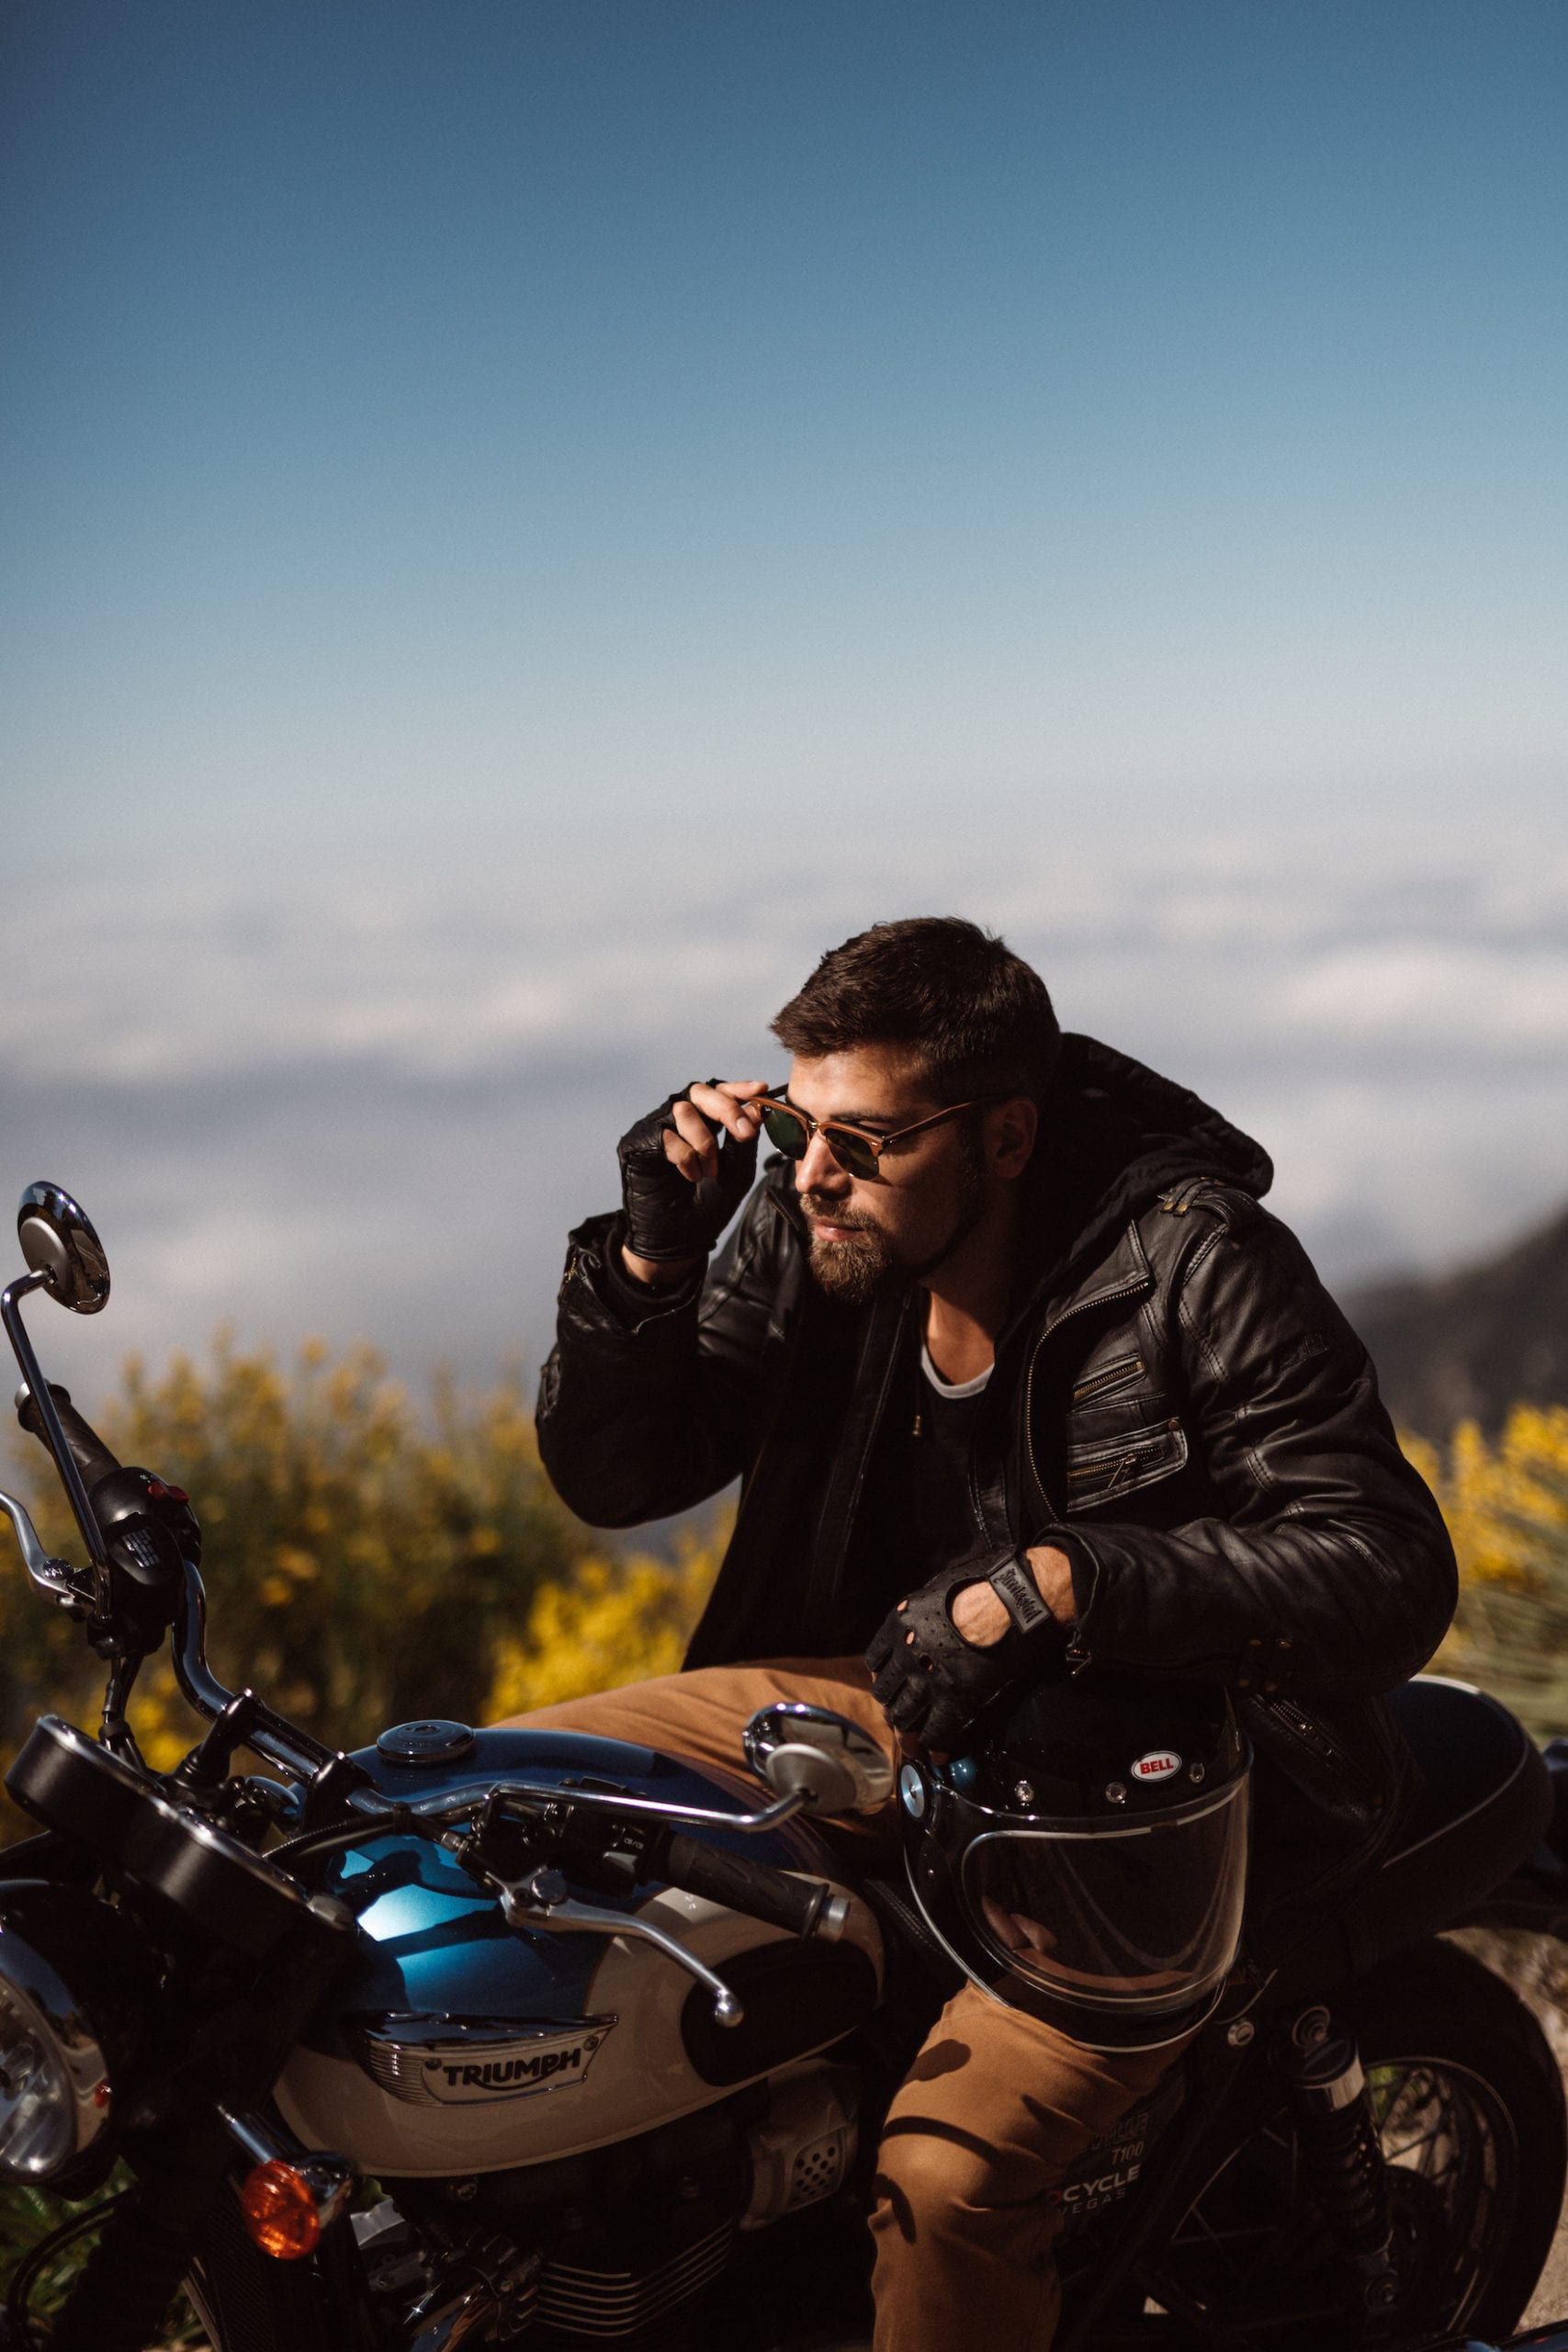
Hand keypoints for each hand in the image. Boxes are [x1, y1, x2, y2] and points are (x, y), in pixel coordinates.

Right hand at [618, 1080, 768, 1278]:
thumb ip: (745, 1139)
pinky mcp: (637, 1143)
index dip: (739, 1088)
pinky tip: (690, 1177)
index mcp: (705, 1121)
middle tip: (742, 1134)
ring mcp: (656, 1128)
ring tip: (708, 1173)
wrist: (682, 1238)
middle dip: (726, 1109)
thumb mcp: (738, 1170)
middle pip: (700, 1091)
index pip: (719, 1092)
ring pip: (683, 1110)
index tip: (761, 1090)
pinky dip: (685, 1157)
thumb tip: (757, 1106)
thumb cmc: (709, 1204)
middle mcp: (678, 1120)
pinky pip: (666, 1136)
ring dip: (704, 1144)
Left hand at [864, 1547, 1068, 1751]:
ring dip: (907, 1735)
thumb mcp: (938, 1589)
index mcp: (899, 1624)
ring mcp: (929, 1680)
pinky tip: (937, 1754)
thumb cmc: (982, 1584)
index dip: (884, 1676)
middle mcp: (906, 1654)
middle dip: (892, 1709)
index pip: (875, 1660)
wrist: (1012, 1599)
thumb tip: (926, 1619)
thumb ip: (923, 1611)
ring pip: (905, 1718)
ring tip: (912, 1746)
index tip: (890, 1685)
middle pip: (886, 1694)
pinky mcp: (956, 1700)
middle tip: (900, 1720)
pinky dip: (934, 1747)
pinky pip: (937, 1732)